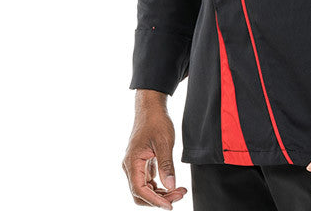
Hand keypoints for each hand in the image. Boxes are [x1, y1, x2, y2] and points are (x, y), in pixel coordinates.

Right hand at [122, 91, 187, 207]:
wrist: (151, 108)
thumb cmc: (156, 121)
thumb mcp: (164, 142)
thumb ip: (166, 165)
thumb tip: (170, 185)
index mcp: (132, 162)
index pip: (140, 190)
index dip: (155, 201)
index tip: (170, 205)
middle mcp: (130, 167)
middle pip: (141, 194)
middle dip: (160, 199)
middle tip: (180, 194)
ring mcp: (135, 166)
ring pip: (145, 189)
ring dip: (161, 193)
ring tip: (180, 190)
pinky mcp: (142, 164)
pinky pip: (148, 181)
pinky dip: (159, 186)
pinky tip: (172, 184)